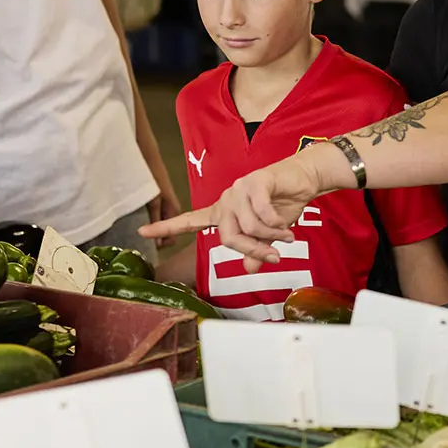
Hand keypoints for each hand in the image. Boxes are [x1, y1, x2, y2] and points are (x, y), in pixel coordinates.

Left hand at [141, 156, 322, 273]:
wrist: (304, 179)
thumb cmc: (284, 204)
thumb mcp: (270, 234)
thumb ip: (257, 250)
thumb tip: (248, 268)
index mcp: (223, 212)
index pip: (190, 220)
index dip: (166, 227)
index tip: (142, 231)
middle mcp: (226, 199)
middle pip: (227, 237)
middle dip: (253, 250)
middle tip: (273, 256)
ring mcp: (239, 189)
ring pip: (247, 227)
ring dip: (271, 237)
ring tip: (286, 235)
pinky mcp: (255, 181)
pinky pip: (260, 213)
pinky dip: (276, 224)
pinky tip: (285, 223)